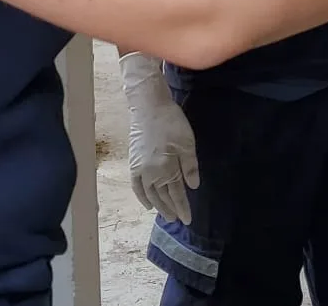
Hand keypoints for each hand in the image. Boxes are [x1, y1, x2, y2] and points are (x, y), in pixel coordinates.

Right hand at [119, 53, 200, 223]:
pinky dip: (141, 196)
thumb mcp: (187, 142)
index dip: (183, 207)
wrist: (149, 106)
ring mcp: (140, 169)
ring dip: (158, 205)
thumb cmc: (171, 122)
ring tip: (166, 215)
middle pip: (162, 196)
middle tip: (178, 220)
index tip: (188, 219)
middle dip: (171, 209)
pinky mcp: (134, 163)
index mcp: (166, 168)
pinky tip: (147, 204)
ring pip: (150, 193)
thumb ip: (190, 166)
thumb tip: (193, 186)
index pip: (176, 193)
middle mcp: (151, 173)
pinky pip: (136, 185)